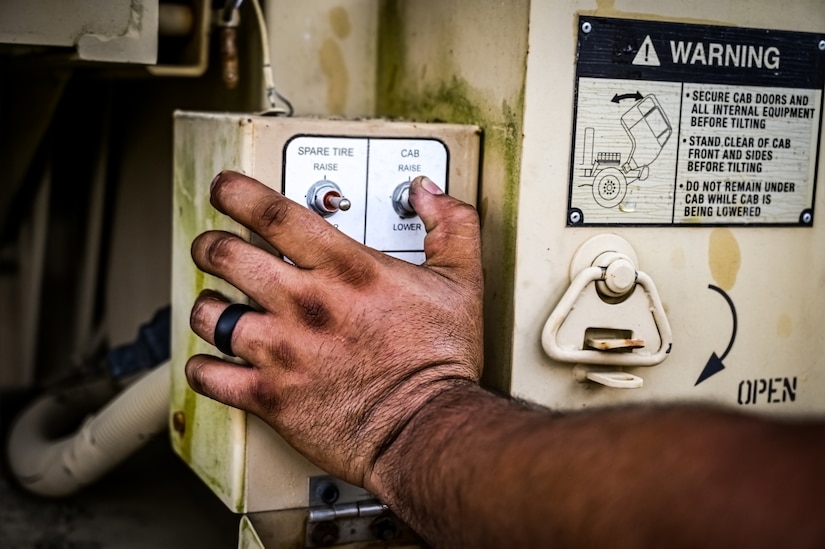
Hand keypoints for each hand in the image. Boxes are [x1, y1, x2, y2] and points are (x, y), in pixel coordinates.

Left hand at [185, 171, 482, 493]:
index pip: (275, 214)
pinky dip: (201, 366)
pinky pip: (210, 376)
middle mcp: (307, 304)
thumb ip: (451, 227)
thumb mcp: (462, 282)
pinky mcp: (270, 397)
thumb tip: (427, 193)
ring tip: (213, 303)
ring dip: (206, 304)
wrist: (427, 428)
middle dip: (210, 244)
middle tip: (211, 245)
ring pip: (210, 314)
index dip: (239, 193)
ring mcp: (282, 351)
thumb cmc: (441, 361)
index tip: (226, 189)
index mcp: (347, 270)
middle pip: (228, 256)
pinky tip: (211, 361)